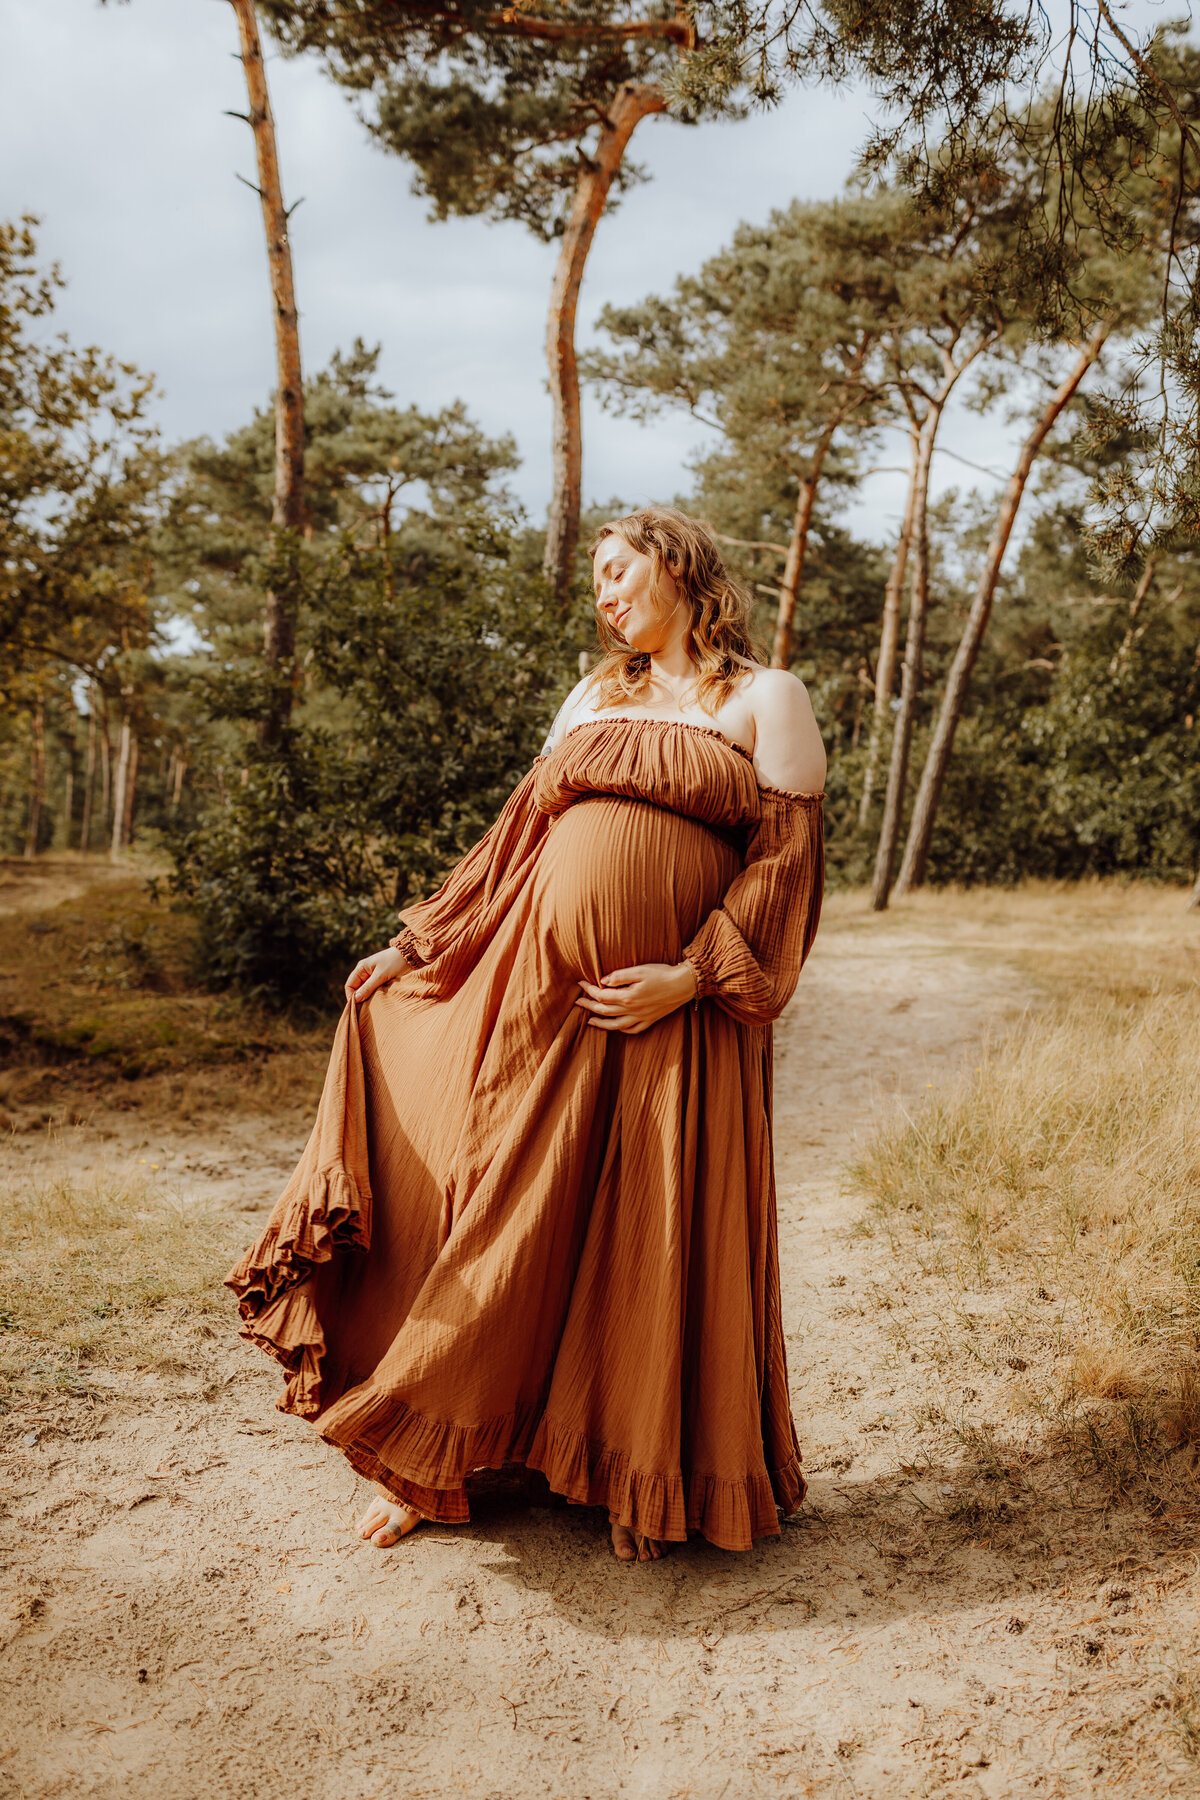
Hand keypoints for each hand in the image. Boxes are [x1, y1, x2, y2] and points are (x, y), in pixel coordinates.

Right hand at [344, 946, 407, 1004]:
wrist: (411, 955)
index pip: (350, 985)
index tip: (357, 1007)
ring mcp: (373, 976)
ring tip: (372, 1007)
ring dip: (368, 998)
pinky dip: (375, 996)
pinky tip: (378, 1002)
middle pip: (357, 989)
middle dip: (359, 999)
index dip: (351, 996)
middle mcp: (365, 972)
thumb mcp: (381, 976)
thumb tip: (356, 1000)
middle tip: (364, 1010)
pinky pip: (374, 990)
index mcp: (361, 968)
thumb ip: (368, 987)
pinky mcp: (381, 980)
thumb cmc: (395, 962)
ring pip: (366, 991)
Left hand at [575, 961, 696, 1033]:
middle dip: (589, 1006)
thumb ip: (620, 976)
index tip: (581, 983)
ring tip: (590, 1020)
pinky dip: (621, 1029)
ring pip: (615, 1025)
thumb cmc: (662, 974)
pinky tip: (615, 1026)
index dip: (589, 989)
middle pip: (604, 1011)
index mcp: (628, 997)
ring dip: (601, 1023)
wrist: (684, 985)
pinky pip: (632, 1030)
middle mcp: (632, 1010)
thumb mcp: (639, 970)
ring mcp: (641, 1017)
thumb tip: (603, 981)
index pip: (601, 995)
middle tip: (577, 1002)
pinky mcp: (650, 1020)